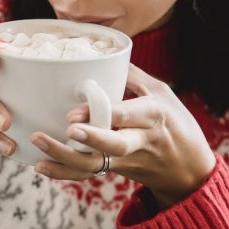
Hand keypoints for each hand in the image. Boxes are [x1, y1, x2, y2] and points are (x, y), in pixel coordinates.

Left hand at [30, 65, 215, 208]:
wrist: (190, 170)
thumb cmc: (176, 123)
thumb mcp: (162, 93)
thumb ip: (134, 76)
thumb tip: (106, 54)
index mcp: (153, 115)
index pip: (126, 115)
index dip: (101, 115)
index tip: (74, 114)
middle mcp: (141, 139)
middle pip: (115, 145)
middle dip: (89, 139)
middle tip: (64, 130)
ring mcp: (128, 159)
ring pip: (96, 165)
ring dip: (64, 159)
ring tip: (38, 144)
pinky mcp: (116, 171)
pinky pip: (88, 174)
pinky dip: (64, 173)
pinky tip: (41, 166)